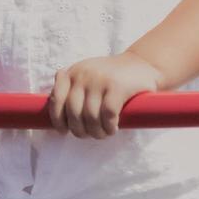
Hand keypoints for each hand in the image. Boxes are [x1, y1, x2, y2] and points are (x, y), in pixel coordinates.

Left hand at [47, 51, 161, 138]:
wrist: (142, 63)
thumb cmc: (112, 77)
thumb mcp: (87, 77)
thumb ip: (73, 91)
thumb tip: (61, 121)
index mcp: (72, 72)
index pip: (56, 99)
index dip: (57, 119)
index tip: (63, 131)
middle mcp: (82, 74)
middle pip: (73, 112)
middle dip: (80, 130)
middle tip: (90, 134)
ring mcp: (99, 80)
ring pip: (90, 117)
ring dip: (96, 131)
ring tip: (103, 133)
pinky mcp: (117, 87)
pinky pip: (107, 115)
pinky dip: (109, 127)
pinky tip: (113, 128)